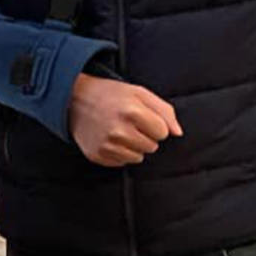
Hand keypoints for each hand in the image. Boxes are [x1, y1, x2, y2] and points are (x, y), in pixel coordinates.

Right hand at [68, 73, 182, 165]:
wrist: (76, 99)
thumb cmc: (111, 94)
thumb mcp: (140, 92)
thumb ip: (164, 111)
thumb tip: (178, 133)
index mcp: (132, 112)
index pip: (162, 133)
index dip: (156, 124)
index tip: (144, 116)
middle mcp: (119, 131)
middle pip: (152, 147)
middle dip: (146, 135)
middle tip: (131, 122)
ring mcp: (107, 146)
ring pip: (139, 157)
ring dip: (134, 145)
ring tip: (121, 129)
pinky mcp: (98, 156)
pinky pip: (123, 162)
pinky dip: (121, 152)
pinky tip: (111, 137)